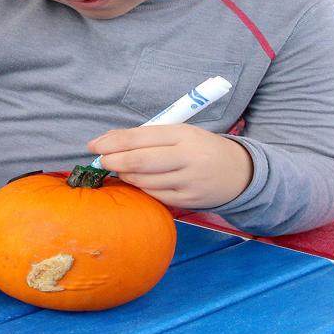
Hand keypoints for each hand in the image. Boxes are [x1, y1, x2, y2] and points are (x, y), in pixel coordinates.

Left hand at [87, 124, 252, 209]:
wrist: (240, 173)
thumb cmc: (202, 149)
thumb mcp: (183, 134)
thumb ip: (149, 136)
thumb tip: (109, 141)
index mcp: (184, 134)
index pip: (140, 137)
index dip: (112, 142)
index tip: (94, 145)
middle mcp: (187, 157)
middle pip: (139, 161)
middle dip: (113, 161)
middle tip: (101, 161)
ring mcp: (188, 182)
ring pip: (144, 181)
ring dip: (126, 175)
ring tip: (122, 169)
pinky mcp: (188, 200)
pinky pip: (155, 195)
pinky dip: (141, 188)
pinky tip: (139, 181)